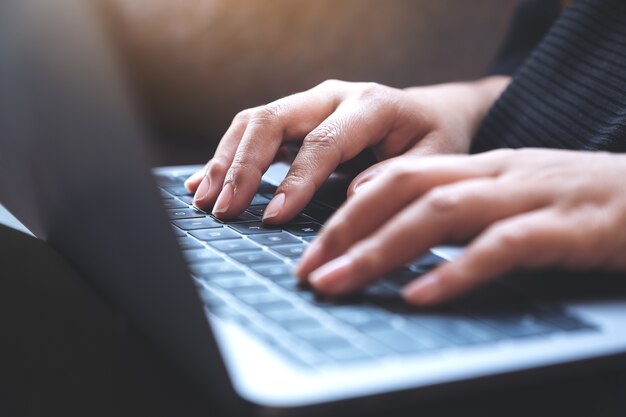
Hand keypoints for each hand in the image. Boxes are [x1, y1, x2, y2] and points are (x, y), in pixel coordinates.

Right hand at [185, 77, 509, 222]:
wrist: (427, 112)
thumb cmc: (433, 139)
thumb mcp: (436, 158)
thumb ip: (399, 175)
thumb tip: (354, 196)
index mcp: (371, 104)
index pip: (323, 142)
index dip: (295, 181)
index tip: (273, 218)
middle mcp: (333, 95)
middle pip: (274, 120)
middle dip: (243, 166)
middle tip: (223, 209)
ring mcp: (310, 102)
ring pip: (254, 121)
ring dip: (225, 160)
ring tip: (204, 201)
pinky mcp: (296, 116)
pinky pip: (252, 129)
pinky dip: (226, 156)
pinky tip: (203, 182)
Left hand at [296, 149, 625, 305]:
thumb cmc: (577, 202)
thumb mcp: (510, 194)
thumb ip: (458, 202)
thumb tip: (395, 224)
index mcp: (479, 167)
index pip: (397, 177)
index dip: (346, 210)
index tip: (311, 246)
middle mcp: (495, 174)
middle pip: (403, 190)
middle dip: (345, 230)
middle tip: (306, 271)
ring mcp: (529, 197)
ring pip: (440, 214)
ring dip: (380, 250)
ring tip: (338, 282)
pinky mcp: (566, 227)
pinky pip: (501, 247)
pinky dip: (455, 271)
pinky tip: (419, 297)